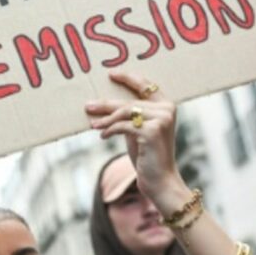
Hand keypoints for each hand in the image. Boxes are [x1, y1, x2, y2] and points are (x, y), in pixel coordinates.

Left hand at [85, 71, 184, 206]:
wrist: (160, 180)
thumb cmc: (148, 156)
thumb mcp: (139, 132)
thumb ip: (131, 117)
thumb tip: (105, 105)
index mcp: (167, 106)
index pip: (146, 86)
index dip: (128, 79)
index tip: (111, 74)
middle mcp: (167, 110)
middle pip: (130, 102)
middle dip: (106, 104)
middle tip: (88, 105)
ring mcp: (160, 120)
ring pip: (125, 112)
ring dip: (105, 118)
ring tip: (92, 124)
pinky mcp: (151, 132)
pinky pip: (123, 126)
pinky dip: (110, 130)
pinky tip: (102, 135)